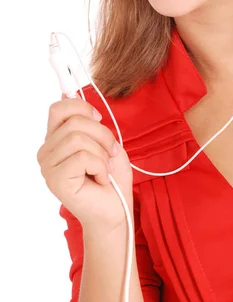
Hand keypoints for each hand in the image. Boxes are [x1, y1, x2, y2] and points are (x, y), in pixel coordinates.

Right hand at [37, 94, 133, 233]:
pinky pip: (83, 157)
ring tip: (103, 169)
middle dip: (102, 134)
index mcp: (56, 139)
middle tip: (110, 153)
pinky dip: (100, 166)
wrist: (117, 209)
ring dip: (102, 153)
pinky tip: (99, 179)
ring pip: (78, 138)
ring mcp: (48, 167)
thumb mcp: (103, 141)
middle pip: (74, 121)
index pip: (58, 108)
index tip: (98, 118)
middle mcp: (46, 152)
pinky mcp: (56, 180)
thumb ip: (87, 121)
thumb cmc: (111, 176)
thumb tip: (68, 93)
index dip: (81, 106)